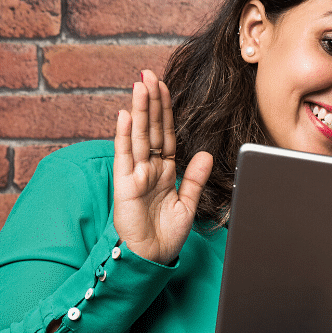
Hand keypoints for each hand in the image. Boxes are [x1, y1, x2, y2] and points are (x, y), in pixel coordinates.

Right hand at [113, 69, 212, 264]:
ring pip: (138, 136)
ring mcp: (135, 174)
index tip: (164, 87)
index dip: (165, 111)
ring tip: (139, 84)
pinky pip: (125, 156)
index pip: (166, 134)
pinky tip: (125, 115)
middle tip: (149, 74)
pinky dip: (124, 136)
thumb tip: (207, 153)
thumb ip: (195, 179)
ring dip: (139, 110)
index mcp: (165, 171)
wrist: (152, 258)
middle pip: (151, 129)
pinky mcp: (124, 185)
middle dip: (151, 102)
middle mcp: (149, 169)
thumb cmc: (167, 235)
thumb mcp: (188, 204)